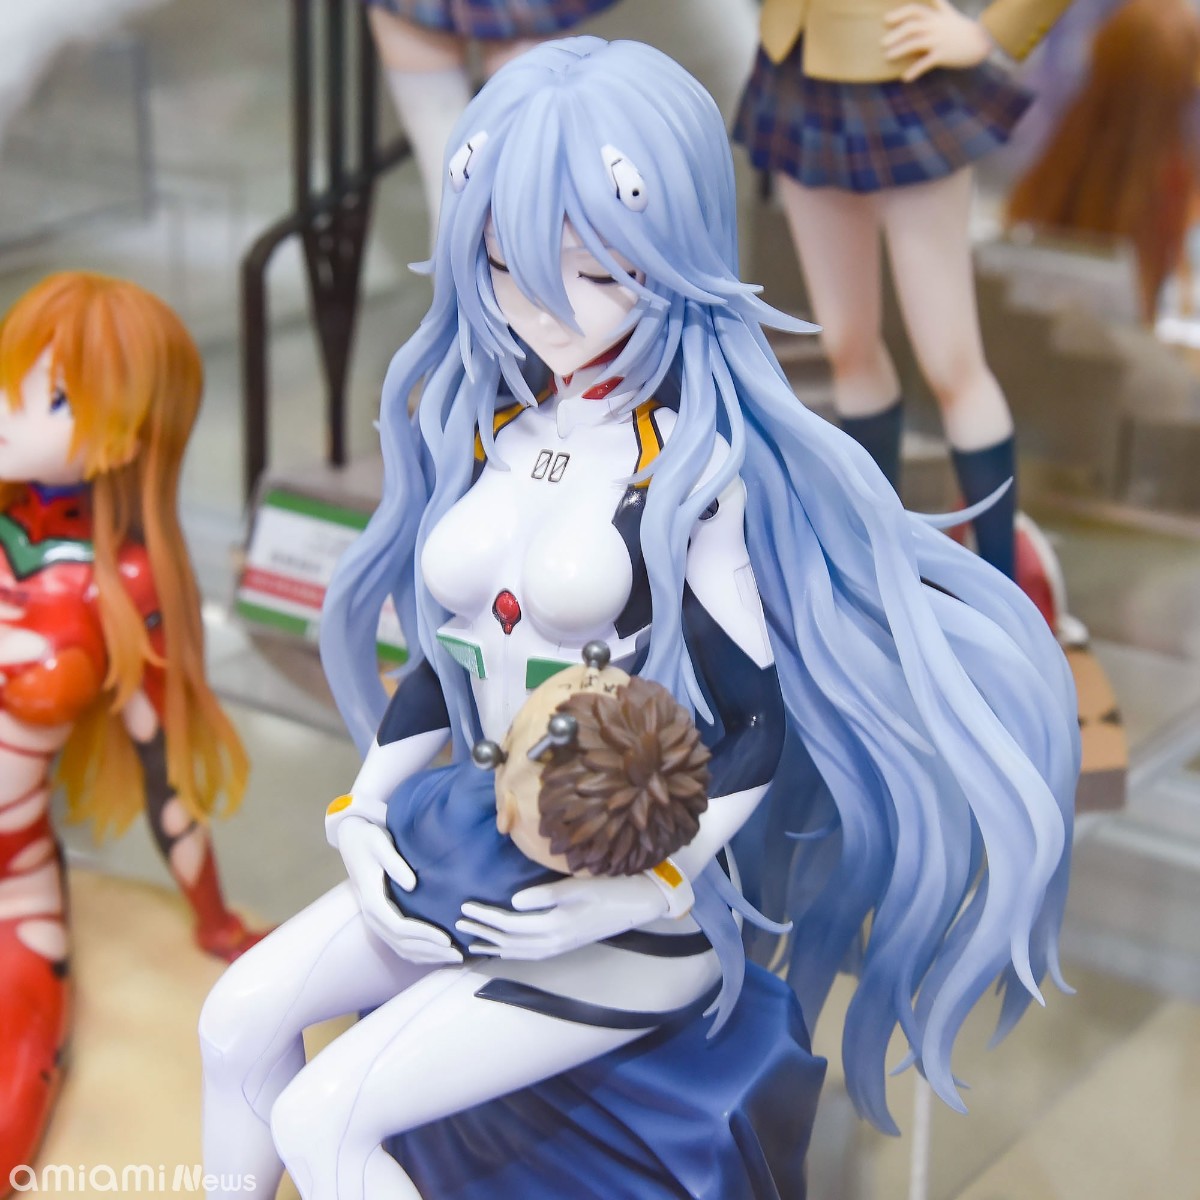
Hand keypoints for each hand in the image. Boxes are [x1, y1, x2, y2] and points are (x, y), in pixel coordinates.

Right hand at [336, 816, 462, 964]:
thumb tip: (412, 885)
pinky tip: (436, 951)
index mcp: (372, 899)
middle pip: (402, 943)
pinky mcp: (381, 916)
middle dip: (430, 951)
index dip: (424, 936)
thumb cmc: (369, 838)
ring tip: (452, 957)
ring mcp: (375, 918)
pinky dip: (418, 951)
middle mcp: (372, 914)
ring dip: (426, 955)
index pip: (399, 927)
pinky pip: (398, 941)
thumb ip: (395, 863)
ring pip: (400, 947)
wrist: (351, 838)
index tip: (447, 940)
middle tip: (458, 955)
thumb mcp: (381, 844)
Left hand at [456, 874, 668, 960]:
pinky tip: (502, 949)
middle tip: (458, 923)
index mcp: (555, 925)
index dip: (485, 916)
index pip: (509, 923)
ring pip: (518, 951)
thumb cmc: (610, 887)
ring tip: (472, 941)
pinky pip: (530, 954)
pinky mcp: (565, 944)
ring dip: (493, 945)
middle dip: (483, 932)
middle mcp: (554, 941)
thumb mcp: (578, 886)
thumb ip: (546, 894)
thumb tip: (514, 900)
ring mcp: (560, 946)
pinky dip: (511, 952)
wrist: (639, 903)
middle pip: (509, 940)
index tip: (465, 906)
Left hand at [882, 0, 992, 81]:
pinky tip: (905, 78)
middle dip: (896, 34)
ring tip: (887, 57)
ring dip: (900, 49)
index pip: (915, 10)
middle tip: (882, 43)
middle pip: (912, 26)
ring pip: (915, 42)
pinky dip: (915, 70)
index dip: (900, 14)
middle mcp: (936, 26)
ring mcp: (939, 40)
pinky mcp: (944, 54)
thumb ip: (939, 6)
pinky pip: (926, 62)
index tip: (886, 20)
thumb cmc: (963, 29)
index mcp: (936, 17)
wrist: (985, 40)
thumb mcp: (950, 14)